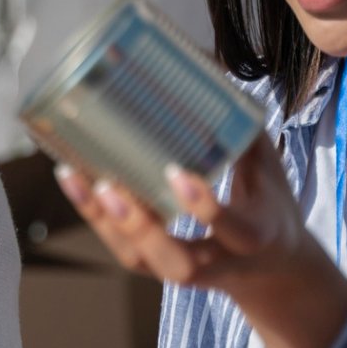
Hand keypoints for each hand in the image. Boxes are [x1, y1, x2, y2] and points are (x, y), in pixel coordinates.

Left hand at [55, 138, 309, 294]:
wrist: (272, 271)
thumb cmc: (268, 210)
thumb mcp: (270, 172)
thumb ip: (244, 132)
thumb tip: (212, 76)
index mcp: (255, 236)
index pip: (231, 228)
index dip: (203, 206)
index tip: (176, 171)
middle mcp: (219, 263)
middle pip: (177, 264)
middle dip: (139, 228)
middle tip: (108, 187)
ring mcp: (184, 271)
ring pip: (139, 260)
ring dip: (103, 221)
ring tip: (73, 177)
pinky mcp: (158, 268)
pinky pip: (124, 250)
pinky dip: (97, 219)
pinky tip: (75, 183)